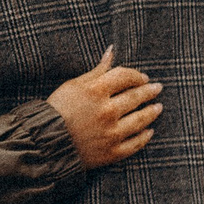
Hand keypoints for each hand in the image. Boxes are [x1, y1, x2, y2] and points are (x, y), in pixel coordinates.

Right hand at [48, 47, 163, 169]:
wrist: (44, 142)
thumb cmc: (57, 109)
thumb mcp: (74, 85)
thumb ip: (97, 70)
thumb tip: (112, 51)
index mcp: (96, 91)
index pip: (125, 77)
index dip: (137, 75)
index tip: (142, 77)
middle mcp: (107, 111)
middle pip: (135, 97)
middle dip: (149, 92)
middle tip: (157, 88)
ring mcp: (110, 133)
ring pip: (140, 121)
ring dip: (151, 113)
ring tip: (158, 108)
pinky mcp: (111, 152)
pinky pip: (134, 145)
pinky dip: (144, 138)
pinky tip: (150, 132)